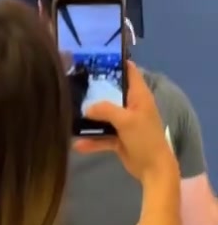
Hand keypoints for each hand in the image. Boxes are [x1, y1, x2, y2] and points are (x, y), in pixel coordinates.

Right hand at [75, 61, 177, 182]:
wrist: (154, 170)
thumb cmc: (145, 138)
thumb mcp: (126, 120)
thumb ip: (105, 109)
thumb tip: (86, 108)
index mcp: (139, 95)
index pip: (129, 70)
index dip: (116, 60)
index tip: (95, 54)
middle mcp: (131, 105)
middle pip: (112, 91)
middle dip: (96, 87)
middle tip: (75, 78)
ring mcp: (125, 122)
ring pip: (105, 114)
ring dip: (91, 115)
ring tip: (70, 108)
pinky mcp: (119, 138)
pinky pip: (103, 135)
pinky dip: (92, 139)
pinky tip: (77, 144)